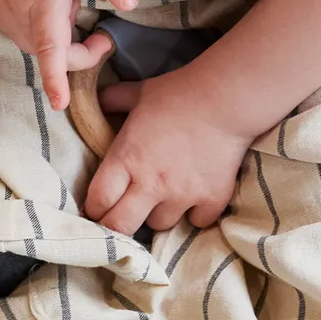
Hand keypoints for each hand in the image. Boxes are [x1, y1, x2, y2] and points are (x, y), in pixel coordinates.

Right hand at [0, 0, 136, 108]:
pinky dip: (36, 27)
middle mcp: (14, 7)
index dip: (55, 76)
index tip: (60, 103)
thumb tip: (129, 5)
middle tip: (100, 31)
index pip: (49, 44)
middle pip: (48, 53)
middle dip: (76, 52)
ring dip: (54, 36)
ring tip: (64, 1)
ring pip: (32, 45)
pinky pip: (18, 32)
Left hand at [83, 70, 254, 234]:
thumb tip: (97, 100)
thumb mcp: (139, 93)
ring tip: (165, 196)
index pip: (97, 201)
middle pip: (120, 226)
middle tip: (122, 216)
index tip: (98, 206)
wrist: (226, 98)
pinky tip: (196, 196)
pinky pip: (197, 221)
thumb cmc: (180, 93)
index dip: (94, 207)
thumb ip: (114, 100)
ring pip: (159, 224)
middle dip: (116, 225)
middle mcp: (150, 183)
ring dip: (158, 213)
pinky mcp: (211, 199)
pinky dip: (196, 212)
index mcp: (126, 158)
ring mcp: (182, 195)